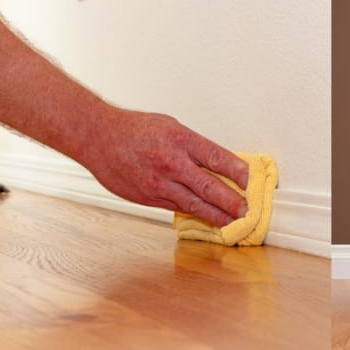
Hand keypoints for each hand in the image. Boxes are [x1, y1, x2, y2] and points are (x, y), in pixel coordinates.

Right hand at [81, 109, 248, 225]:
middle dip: (232, 201)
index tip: (250, 181)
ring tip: (232, 222)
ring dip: (216, 215)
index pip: (218, 158)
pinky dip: (194, 214)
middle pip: (210, 186)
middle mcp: (172, 162)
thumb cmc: (135, 129)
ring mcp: (159, 183)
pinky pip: (176, 208)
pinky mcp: (148, 197)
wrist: (98, 138)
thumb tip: (218, 163)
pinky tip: (206, 220)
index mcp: (181, 140)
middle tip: (247, 211)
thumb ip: (194, 147)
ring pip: (195, 203)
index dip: (238, 172)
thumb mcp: (171, 127)